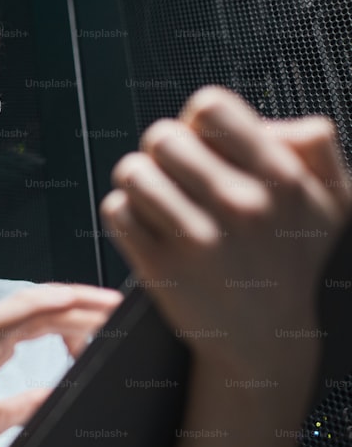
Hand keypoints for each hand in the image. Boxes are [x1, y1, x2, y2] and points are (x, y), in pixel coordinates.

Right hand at [0, 284, 121, 446]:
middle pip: (47, 311)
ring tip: (109, 303)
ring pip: (33, 305)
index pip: (45, 326)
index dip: (80, 325)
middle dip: (88, 309)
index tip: (111, 333)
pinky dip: (38, 303)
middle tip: (125, 311)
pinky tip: (68, 299)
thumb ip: (23, 405)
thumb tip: (54, 398)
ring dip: (74, 300)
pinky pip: (7, 313)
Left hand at [100, 87, 351, 419]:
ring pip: (131, 171)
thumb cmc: (291, 261)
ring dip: (138, 183)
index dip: (196, 122)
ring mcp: (198, 238)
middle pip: (160, 136)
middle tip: (176, 178)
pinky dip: (125, 215)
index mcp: (281, 177)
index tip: (203, 147)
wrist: (266, 340)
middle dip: (161, 153)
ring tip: (158, 201)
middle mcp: (240, 204)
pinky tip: (149, 229)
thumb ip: (315, 147)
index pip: (209, 106)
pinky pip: (116, 210)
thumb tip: (274, 123)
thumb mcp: (332, 202)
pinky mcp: (161, 268)